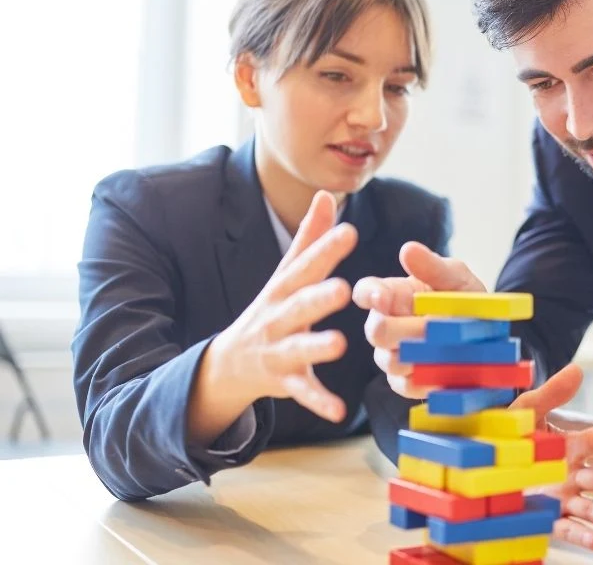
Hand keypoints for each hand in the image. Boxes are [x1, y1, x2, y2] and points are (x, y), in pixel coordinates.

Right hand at [192, 191, 356, 442]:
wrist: (229, 363)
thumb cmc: (272, 309)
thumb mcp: (287, 274)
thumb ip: (310, 236)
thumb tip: (327, 194)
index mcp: (284, 288)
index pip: (305, 265)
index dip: (325, 249)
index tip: (350, 231)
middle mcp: (277, 317)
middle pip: (298, 305)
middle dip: (318, 297)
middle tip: (344, 288)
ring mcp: (277, 350)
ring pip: (297, 348)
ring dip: (316, 346)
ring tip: (339, 344)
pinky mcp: (283, 381)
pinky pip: (303, 393)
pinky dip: (319, 402)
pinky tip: (340, 411)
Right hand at [353, 241, 484, 398]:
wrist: (491, 340)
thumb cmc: (467, 302)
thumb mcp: (458, 279)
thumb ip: (433, 267)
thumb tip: (408, 249)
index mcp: (393, 295)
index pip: (366, 292)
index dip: (369, 295)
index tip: (382, 298)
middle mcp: (385, 325)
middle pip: (375, 331)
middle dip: (405, 329)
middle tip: (434, 326)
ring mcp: (391, 355)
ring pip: (389, 360)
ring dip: (421, 354)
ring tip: (447, 347)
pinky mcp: (404, 382)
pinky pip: (405, 385)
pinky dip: (427, 379)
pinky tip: (445, 371)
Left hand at [513, 364, 592, 551]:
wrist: (477, 469)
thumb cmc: (503, 438)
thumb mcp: (524, 413)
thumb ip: (551, 394)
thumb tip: (577, 369)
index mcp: (567, 448)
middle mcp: (569, 475)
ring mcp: (560, 499)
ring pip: (592, 508)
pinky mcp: (547, 520)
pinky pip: (568, 530)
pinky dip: (586, 538)